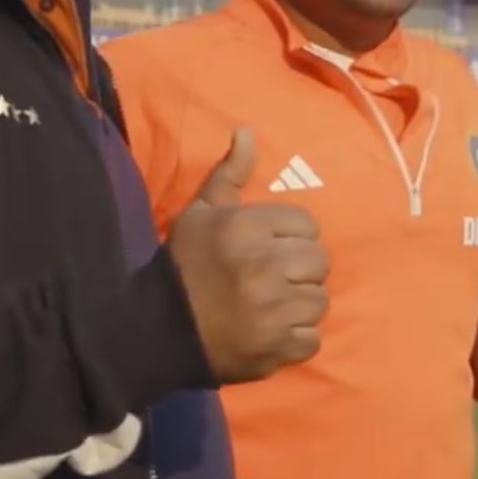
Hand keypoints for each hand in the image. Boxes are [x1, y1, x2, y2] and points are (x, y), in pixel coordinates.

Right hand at [167, 128, 329, 383]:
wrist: (158, 330)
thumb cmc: (184, 264)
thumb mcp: (202, 211)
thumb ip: (231, 172)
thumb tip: (247, 129)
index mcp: (246, 228)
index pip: (307, 224)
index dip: (290, 235)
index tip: (270, 246)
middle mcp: (264, 266)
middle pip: (318, 261)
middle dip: (300, 268)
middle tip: (274, 276)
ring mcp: (273, 311)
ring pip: (319, 300)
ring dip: (300, 303)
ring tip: (274, 303)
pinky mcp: (276, 348)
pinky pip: (311, 339)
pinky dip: (296, 338)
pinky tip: (272, 330)